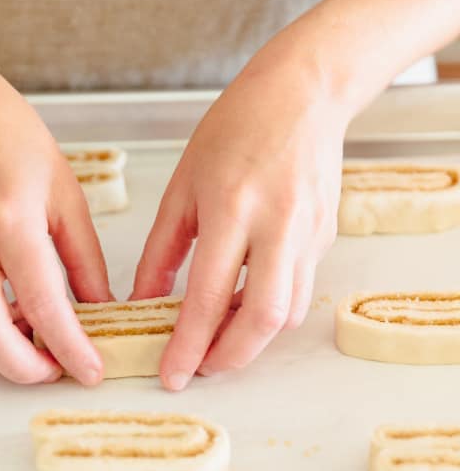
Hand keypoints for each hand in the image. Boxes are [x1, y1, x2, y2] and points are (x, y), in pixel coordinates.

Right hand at [0, 42, 109, 384]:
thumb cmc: (6, 132)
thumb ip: (84, 256)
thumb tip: (101, 305)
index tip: (91, 370)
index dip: (70, 347)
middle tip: (59, 370)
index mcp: (12, 218)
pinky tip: (11, 316)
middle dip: (27, 369)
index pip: (43, 303)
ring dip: (1, 354)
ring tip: (39, 344)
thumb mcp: (64, 190)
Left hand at [132, 53, 344, 389]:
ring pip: (289, 313)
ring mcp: (310, 233)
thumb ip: (161, 251)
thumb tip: (144, 303)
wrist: (303, 94)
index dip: (189, 344)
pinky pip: (300, 290)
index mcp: (232, 208)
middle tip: (201, 368)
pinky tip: (245, 303)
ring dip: (253, 338)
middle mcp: (278, 225)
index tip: (172, 375)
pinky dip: (271, 310)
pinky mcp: (326, 237)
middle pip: (264, 319)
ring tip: (219, 337)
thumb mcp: (182, 186)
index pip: (209, 296)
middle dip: (231, 357)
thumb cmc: (234, 130)